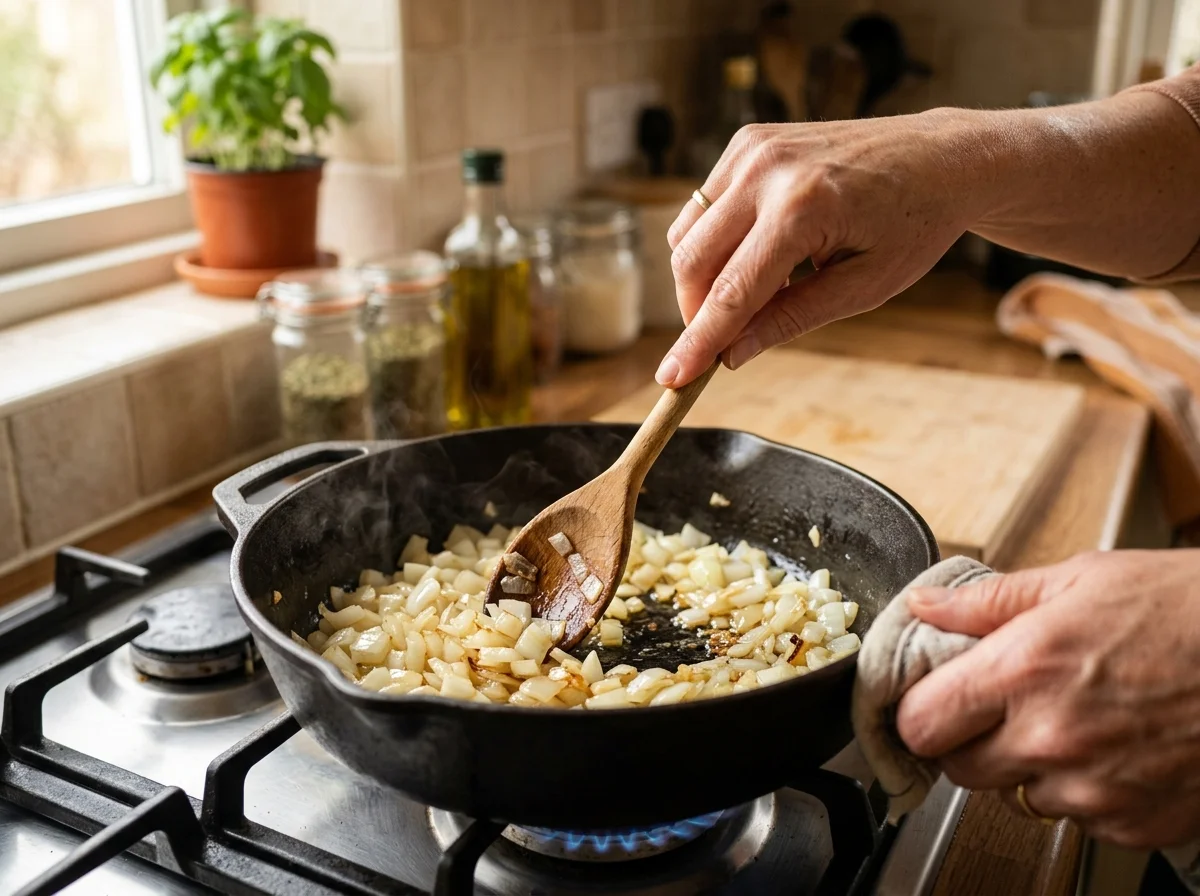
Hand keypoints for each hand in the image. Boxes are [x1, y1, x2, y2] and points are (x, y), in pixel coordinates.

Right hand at [659, 111, 993, 385]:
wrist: (940, 157)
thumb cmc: (913, 224)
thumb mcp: (864, 288)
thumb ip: (791, 319)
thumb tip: (732, 355)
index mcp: (804, 207)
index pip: (732, 292)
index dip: (698, 342)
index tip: (671, 379)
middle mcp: (768, 169)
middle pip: (692, 261)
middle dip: (696, 312)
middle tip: (722, 342)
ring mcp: (753, 148)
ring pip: (687, 234)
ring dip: (704, 277)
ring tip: (764, 288)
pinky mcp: (747, 140)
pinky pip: (703, 207)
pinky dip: (715, 241)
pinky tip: (762, 250)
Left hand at [896, 550, 1199, 849]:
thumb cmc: (1183, 609)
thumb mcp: (1079, 580)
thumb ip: (987, 602)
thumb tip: (926, 605)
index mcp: (1024, 670)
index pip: (919, 723)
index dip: (918, 714)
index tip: (930, 705)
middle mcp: (1051, 736)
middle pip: (958, 770)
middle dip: (969, 741)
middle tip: (1002, 710)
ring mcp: (1094, 788)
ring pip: (1018, 797)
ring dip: (1031, 768)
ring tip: (1077, 721)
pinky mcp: (1135, 822)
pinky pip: (1079, 818)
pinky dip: (1086, 792)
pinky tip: (1115, 748)